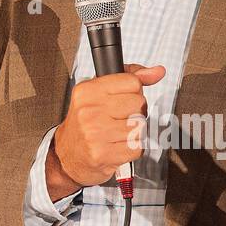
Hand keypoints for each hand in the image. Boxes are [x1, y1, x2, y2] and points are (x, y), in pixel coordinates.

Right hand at [49, 63, 164, 197]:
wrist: (67, 154)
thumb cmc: (86, 122)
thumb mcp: (99, 93)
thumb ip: (129, 78)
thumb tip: (158, 71)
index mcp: (88, 90)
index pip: (132, 82)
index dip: (132, 92)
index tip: (121, 100)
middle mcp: (90, 110)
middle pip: (139, 104)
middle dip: (134, 112)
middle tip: (117, 119)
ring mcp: (96, 133)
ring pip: (140, 126)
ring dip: (134, 132)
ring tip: (116, 133)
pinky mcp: (104, 154)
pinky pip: (137, 147)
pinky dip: (132, 149)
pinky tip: (117, 146)